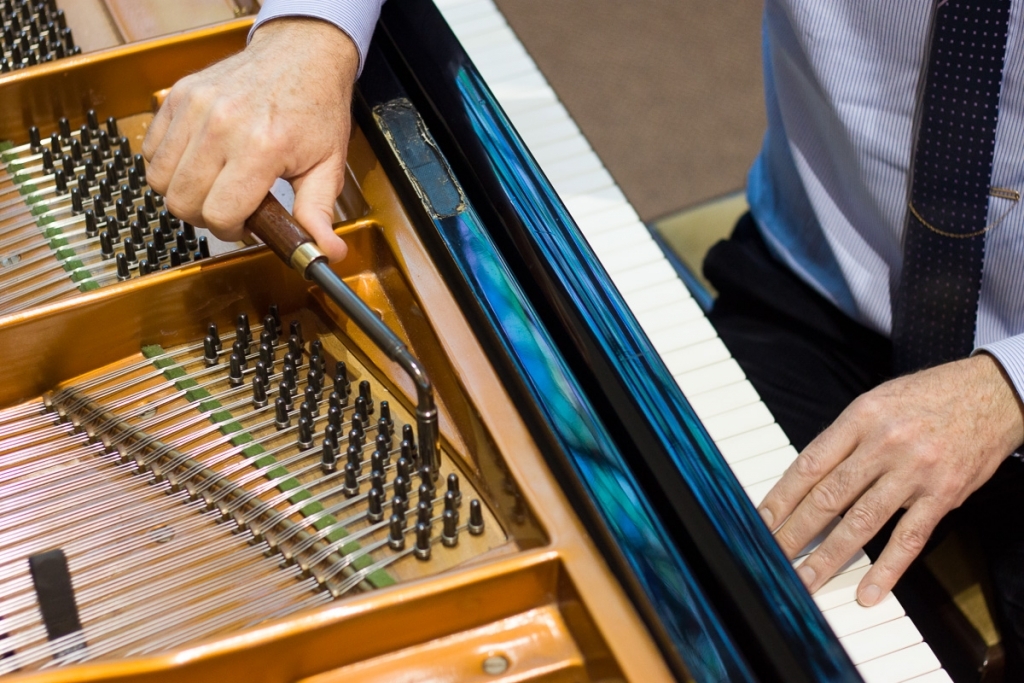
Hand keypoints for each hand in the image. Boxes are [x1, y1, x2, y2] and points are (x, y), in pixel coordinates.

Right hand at [141, 18, 355, 261]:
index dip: (231, 231)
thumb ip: (318, 214)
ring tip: (214, 185)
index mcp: (261, 147)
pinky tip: (198, 163)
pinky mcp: (178, 96)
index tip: (246, 225)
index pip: (219, 214)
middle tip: (230, 207)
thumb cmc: (315, 108)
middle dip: (205, 217)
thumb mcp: (328, 166)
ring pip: (159, 179)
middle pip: (182, 202)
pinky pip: (151, 149)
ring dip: (183, 193)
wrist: (301, 54)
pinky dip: (168, 165)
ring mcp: (194, 107)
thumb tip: (326, 254)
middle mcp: (222, 125)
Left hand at [757, 353, 1023, 606]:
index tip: (760, 521)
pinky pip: (909, 539)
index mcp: (861, 417)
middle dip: (795, 532)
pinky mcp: (943, 496)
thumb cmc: (927, 397)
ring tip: (806, 580)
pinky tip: (869, 592)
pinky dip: (887, 569)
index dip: (781, 497)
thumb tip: (807, 478)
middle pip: (828, 497)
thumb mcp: (877, 402)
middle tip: (772, 557)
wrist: (991, 394)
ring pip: (862, 522)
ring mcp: (914, 472)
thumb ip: (844, 439)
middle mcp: (885, 444)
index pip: (809, 464)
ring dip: (829, 557)